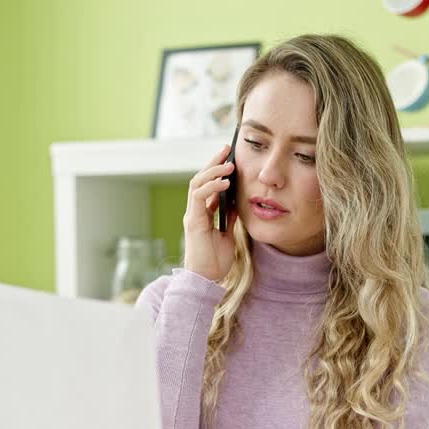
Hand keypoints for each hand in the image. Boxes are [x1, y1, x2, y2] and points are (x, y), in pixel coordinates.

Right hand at [182, 144, 237, 281]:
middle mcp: (195, 211)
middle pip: (200, 178)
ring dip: (213, 171)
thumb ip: (229, 217)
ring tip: (229, 164)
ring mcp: (192, 215)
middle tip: (227, 149)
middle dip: (213, 162)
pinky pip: (198, 197)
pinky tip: (225, 183)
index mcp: (202, 213)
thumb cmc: (215, 261)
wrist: (206, 280)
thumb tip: (237, 201)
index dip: (217, 169)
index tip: (230, 156)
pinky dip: (211, 187)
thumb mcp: (228, 234)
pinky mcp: (193, 221)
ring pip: (197, 183)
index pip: (207, 184)